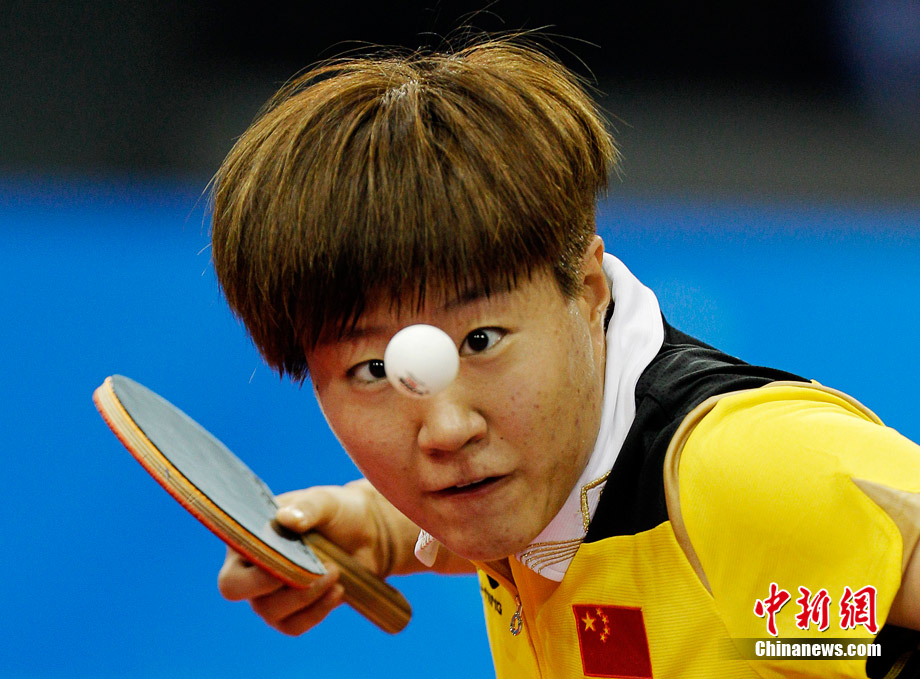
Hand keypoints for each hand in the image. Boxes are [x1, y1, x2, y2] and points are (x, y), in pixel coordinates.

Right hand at [216, 480, 410, 634]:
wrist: (365, 533)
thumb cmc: (337, 512)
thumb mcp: (326, 501)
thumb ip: (307, 506)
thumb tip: (286, 518)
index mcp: (247, 536)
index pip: (229, 562)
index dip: (254, 569)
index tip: (292, 557)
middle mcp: (250, 567)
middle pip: (236, 591)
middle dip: (276, 582)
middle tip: (315, 571)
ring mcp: (268, 593)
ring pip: (270, 611)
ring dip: (306, 596)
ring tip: (335, 571)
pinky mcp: (291, 611)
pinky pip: (293, 625)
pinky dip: (317, 611)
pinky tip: (338, 590)